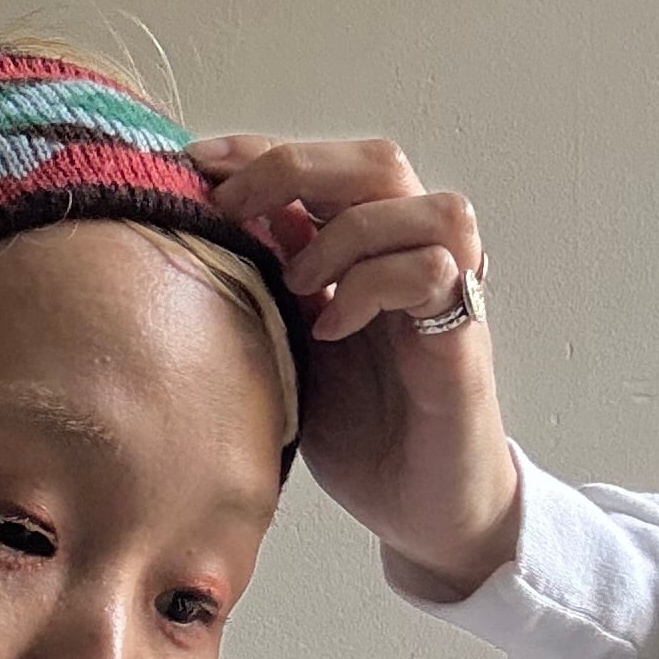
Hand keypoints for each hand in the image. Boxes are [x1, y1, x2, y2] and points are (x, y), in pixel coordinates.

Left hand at [182, 132, 523, 596]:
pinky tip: (332, 327)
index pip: (325, 165)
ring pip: (426, 206)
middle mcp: (417, 257)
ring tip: (299, 284)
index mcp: (370, 251)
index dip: (260, 150)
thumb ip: (269, 283)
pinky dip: (374, 286)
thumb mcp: (292, 343)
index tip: (193, 162)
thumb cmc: (363, 430)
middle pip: (378, 161)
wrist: (421, 509)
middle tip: (233, 208)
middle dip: (295, 168)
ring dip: (349, 232)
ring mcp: (450, 295)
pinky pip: (436, 272)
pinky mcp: (464, 340)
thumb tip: (205, 225)